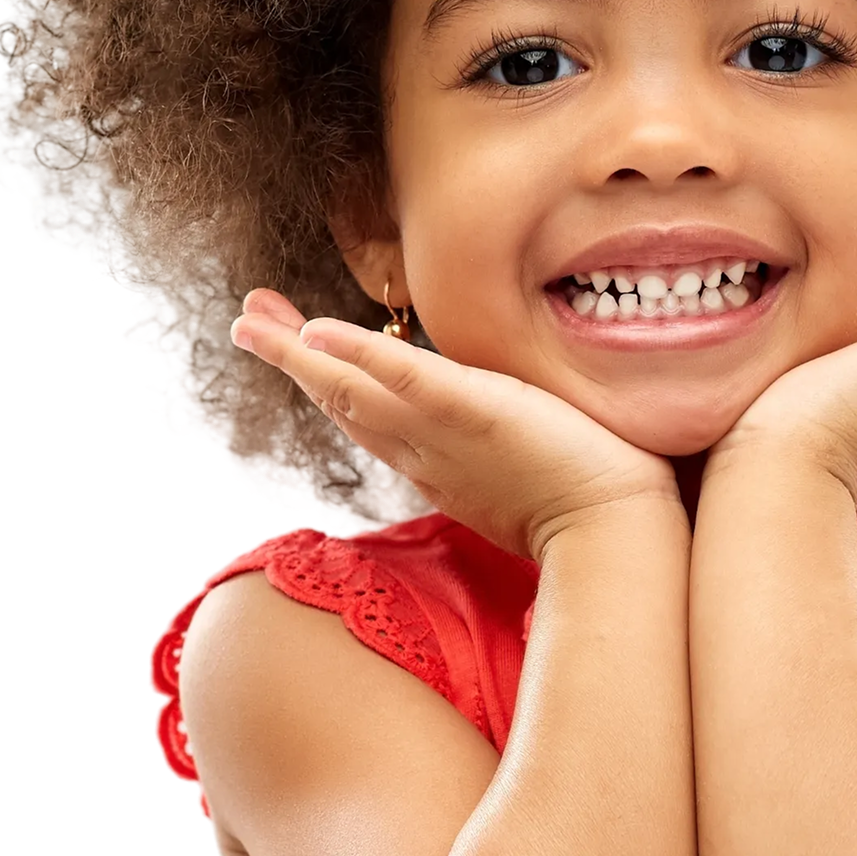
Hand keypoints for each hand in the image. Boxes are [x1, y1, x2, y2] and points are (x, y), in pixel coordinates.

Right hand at [231, 291, 679, 561]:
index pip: (366, 414)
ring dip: (298, 352)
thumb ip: (497, 451)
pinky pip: (409, 378)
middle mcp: (425, 450)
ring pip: (354, 387)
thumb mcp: (524, 473)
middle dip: (289, 359)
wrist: (615, 536)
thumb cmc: (587, 509)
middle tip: (241, 321)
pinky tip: (319, 333)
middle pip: (342, 398)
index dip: (323, 381)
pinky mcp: (476, 412)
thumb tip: (498, 433)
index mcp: (435, 463)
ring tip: (250, 319)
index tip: (293, 349)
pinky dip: (362, 355)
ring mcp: (443, 434)